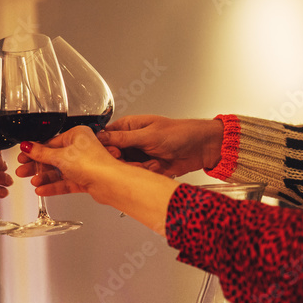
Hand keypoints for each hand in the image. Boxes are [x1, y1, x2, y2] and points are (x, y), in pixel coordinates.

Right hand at [15, 126, 123, 198]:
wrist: (110, 183)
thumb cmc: (93, 164)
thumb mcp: (60, 156)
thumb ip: (41, 153)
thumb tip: (28, 146)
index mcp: (77, 135)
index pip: (51, 143)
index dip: (35, 151)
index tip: (24, 156)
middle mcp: (81, 148)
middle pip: (53, 158)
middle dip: (37, 166)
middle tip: (23, 171)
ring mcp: (83, 165)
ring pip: (59, 171)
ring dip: (45, 177)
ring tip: (33, 182)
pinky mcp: (85, 179)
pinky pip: (65, 182)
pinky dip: (54, 186)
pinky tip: (43, 189)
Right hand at [99, 115, 223, 176]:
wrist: (201, 148)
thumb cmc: (180, 133)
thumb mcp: (149, 135)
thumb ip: (123, 138)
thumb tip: (100, 137)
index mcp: (129, 127)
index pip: (106, 138)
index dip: (107, 148)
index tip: (115, 154)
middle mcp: (132, 141)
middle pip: (114, 157)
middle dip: (125, 162)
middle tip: (136, 161)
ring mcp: (140, 155)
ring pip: (126, 168)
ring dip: (139, 168)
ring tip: (152, 163)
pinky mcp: (148, 168)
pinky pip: (139, 175)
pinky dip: (148, 173)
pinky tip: (159, 167)